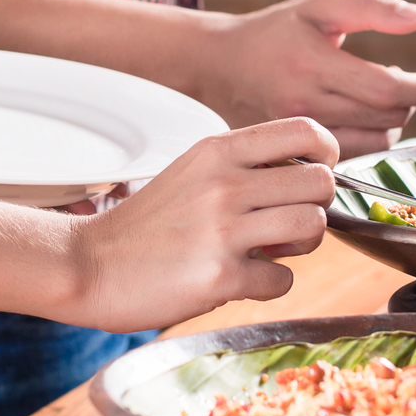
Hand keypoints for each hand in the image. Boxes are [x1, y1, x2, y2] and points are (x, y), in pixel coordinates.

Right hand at [69, 118, 337, 331]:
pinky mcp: (221, 276)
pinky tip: (241, 279)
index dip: (327, 153)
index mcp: (218, 151)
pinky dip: (270, 285)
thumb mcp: (192, 173)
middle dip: (317, 206)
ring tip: (272, 250)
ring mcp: (223, 230)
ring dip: (303, 245)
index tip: (317, 173)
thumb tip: (307, 182)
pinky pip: (284, 279)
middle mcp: (225, 183)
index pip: (304, 131)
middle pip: (321, 182)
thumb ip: (244, 170)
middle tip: (291, 222)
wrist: (89, 265)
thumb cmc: (146, 224)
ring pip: (313, 226)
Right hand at [195, 0, 415, 159]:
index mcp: (311, 63)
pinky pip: (353, 156)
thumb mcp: (321, 6)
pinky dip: (370, 138)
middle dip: (411, 102)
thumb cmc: (276, 30)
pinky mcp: (292, 154)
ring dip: (394, 122)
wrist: (219, 64)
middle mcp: (302, 104)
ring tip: (385, 99)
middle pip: (385, 118)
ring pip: (373, 143)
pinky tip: (364, 117)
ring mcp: (295, 136)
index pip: (386, 90)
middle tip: (409, 83)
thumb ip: (374, 7)